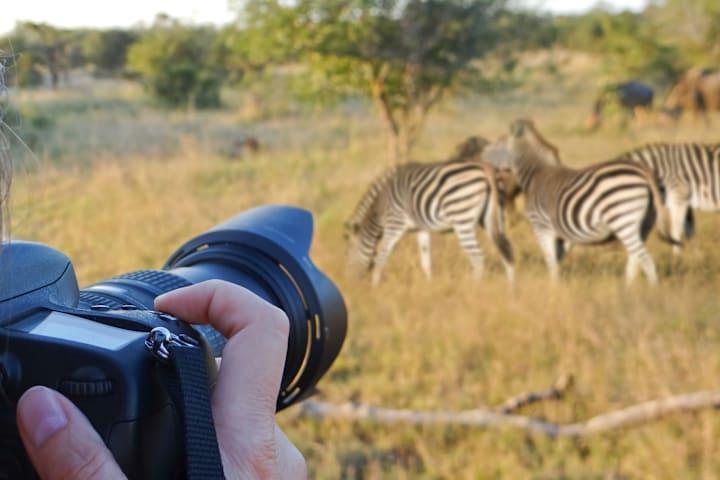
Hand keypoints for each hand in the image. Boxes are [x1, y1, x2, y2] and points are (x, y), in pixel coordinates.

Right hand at [16, 280, 306, 478]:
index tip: (169, 306)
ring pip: (238, 409)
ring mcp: (274, 469)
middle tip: (137, 367)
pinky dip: (205, 434)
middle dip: (187, 359)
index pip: (262, 327)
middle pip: (242, 368)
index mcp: (248, 443)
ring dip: (193, 402)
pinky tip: (167, 459)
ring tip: (143, 417)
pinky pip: (239, 440)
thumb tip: (46, 407)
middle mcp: (273, 450)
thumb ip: (85, 467)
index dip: (217, 296)